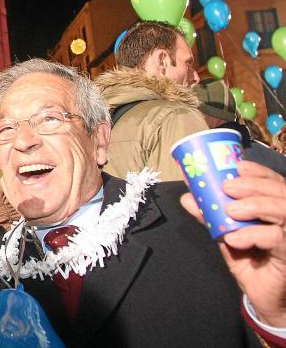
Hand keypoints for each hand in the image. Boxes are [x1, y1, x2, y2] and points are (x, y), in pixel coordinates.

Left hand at [181, 160, 285, 326]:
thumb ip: (211, 216)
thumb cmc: (251, 262)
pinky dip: (253, 234)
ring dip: (255, 205)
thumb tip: (188, 197)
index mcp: (277, 208)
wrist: (264, 298)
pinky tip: (234, 239)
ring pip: (283, 209)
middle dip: (253, 184)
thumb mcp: (227, 235)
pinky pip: (277, 237)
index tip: (237, 166)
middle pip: (281, 191)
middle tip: (227, 188)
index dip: (258, 172)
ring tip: (230, 210)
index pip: (274, 182)